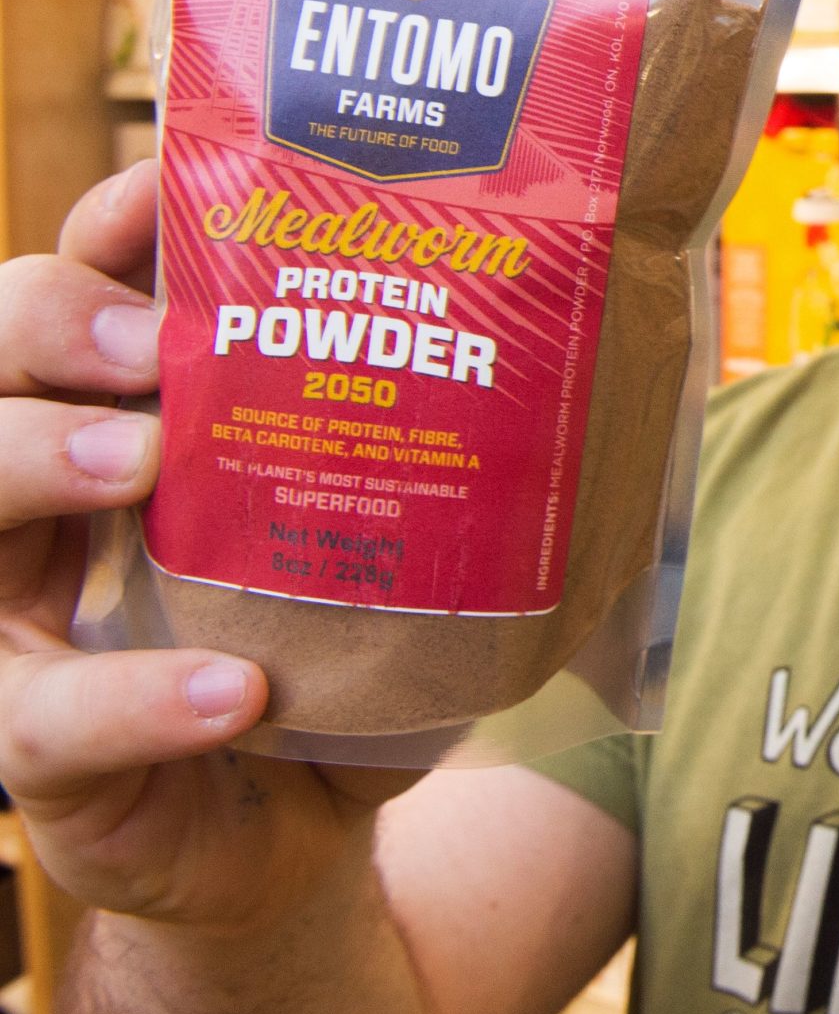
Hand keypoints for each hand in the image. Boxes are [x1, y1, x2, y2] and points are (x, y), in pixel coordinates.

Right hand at [0, 161, 418, 930]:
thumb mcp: (384, 528)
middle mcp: (47, 495)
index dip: (113, 227)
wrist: (295, 827)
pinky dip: (139, 699)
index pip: (86, 282)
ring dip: (42, 460)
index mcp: (129, 414)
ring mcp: (17, 619)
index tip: (168, 187)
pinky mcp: (35, 749)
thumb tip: (606, 332)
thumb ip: (446, 439)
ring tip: (148, 461)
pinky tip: (232, 690)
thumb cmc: (333, 646)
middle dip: (58, 320)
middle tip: (160, 343)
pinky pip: (47, 719)